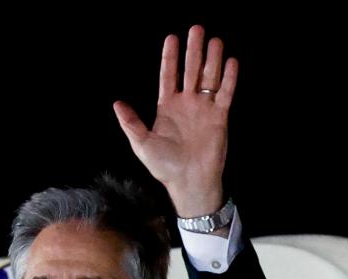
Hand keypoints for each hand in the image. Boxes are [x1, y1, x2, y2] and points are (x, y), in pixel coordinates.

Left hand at [113, 25, 237, 217]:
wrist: (189, 182)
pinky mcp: (219, 117)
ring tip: (215, 40)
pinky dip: (229, 78)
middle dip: (193, 50)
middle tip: (197, 29)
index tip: (172, 37)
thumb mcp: (141, 144)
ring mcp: (204, 109)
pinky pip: (225, 93)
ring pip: (210, 78)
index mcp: (167, 107)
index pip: (169, 75)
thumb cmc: (164, 166)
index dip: (170, 57)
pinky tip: (231, 62)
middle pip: (191, 70)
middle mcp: (187, 104)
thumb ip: (131, 122)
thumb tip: (117, 103)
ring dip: (212, 59)